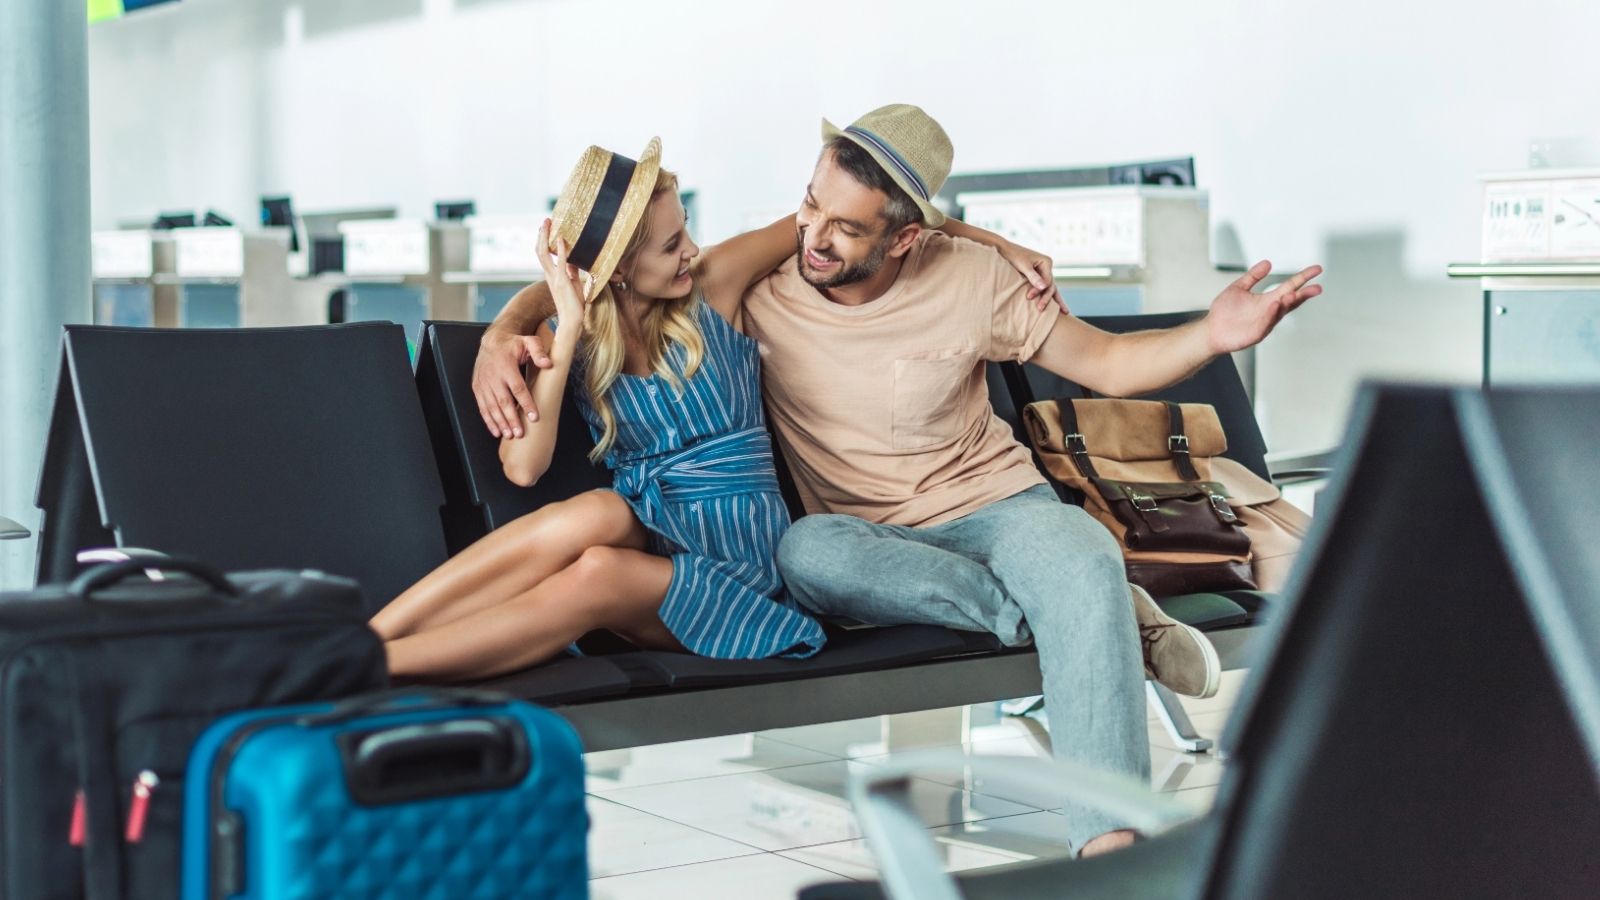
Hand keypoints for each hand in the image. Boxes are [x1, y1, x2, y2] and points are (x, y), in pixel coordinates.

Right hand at [473, 329, 550, 437]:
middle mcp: (493, 376)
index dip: (526, 403)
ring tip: (510, 435)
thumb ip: (539, 351)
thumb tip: (548, 364)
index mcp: (506, 366)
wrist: (492, 342)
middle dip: (512, 418)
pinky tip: (496, 432)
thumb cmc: (513, 344)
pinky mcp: (478, 388)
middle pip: (503, 401)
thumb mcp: (528, 341)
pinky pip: (482, 407)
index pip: (517, 388)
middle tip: (520, 433)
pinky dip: (489, 421)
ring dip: (500, 423)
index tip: (534, 416)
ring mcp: (483, 383)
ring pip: (492, 406)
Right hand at [537, 218, 590, 333]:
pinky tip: (562, 239)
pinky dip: (561, 250)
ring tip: (548, 224)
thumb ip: (572, 272)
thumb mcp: (575, 284)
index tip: (546, 228)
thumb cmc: (574, 306)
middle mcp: (550, 276)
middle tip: (545, 220)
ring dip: (546, 238)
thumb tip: (573, 261)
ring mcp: (555, 279)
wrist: (572, 322)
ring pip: (544, 254)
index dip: (543, 241)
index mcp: (552, 276)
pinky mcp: (563, 282)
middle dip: (542, 235)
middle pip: (540, 251)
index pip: (544, 255)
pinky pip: (561, 263)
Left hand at [999, 241, 1060, 311]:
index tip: (1029, 296)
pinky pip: (1044, 288)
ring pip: (1051, 288)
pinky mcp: (1037, 277)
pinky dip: (1048, 297)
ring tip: (1065, 313)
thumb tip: (1044, 287)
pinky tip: (1056, 307)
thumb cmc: (1013, 256)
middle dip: (1047, 298)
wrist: (1004, 250)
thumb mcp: (1023, 266)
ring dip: (1054, 300)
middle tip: (1040, 308)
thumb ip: (1033, 277)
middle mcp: (1047, 267)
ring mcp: (1043, 273)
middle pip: (1050, 285)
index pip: (1047, 280)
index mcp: (1047, 262)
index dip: (1039, 290)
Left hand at [1205, 260, 1323, 353]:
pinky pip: (1266, 323)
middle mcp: (1270, 311)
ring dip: (1287, 303)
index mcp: (1268, 300)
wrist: (1212, 330)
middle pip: (1291, 301)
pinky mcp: (1256, 333)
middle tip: (1317, 287)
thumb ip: (1253, 276)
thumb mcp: (1238, 288)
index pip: (1290, 286)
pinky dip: (1272, 314)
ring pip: (1280, 312)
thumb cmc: (1225, 312)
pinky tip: (1275, 304)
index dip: (1303, 278)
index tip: (1317, 269)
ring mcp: (1264, 322)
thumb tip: (1268, 263)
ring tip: (1293, 293)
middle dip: (1304, 295)